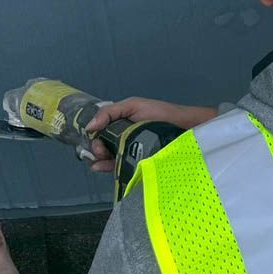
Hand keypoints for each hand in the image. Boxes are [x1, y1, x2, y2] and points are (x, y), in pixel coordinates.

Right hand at [84, 99, 217, 172]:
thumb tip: (88, 127)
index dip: (92, 139)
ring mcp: (129, 152)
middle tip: (100, 151)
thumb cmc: (160, 113)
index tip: (95, 142)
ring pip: (108, 158)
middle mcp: (122, 139)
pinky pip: (119, 166)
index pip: (98, 134)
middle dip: (96, 150)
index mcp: (119, 125)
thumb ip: (110, 112)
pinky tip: (101, 167)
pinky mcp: (137, 162)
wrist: (184, 126)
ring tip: (100, 160)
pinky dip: (108, 167)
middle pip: (100, 147)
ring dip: (99, 160)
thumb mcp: (133, 105)